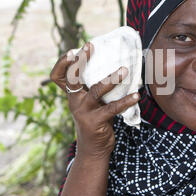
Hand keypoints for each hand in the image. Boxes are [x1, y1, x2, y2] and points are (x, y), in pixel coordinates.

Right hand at [50, 42, 139, 160]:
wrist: (93, 150)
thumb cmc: (96, 119)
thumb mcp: (92, 102)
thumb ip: (96, 87)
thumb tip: (116, 63)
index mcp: (72, 95)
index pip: (59, 77)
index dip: (62, 64)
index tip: (73, 50)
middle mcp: (74, 101)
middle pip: (72, 78)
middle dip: (80, 61)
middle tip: (89, 46)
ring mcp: (84, 112)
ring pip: (96, 90)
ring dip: (111, 79)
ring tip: (124, 70)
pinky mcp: (96, 122)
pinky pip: (113, 108)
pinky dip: (126, 101)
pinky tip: (136, 96)